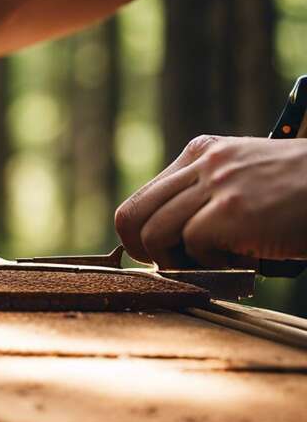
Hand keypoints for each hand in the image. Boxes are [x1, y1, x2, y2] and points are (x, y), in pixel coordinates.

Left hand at [114, 135, 306, 267]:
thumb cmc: (301, 193)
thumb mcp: (244, 178)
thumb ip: (204, 197)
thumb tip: (164, 244)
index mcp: (200, 153)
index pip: (141, 199)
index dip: (142, 235)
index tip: (161, 255)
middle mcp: (202, 164)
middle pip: (132, 217)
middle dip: (143, 253)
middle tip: (171, 269)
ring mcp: (215, 186)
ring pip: (154, 235)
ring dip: (177, 263)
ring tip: (212, 266)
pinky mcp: (231, 211)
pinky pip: (192, 247)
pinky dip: (213, 266)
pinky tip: (243, 260)